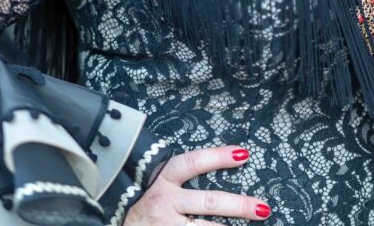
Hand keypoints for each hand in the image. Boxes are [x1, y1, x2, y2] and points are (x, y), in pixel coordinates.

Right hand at [124, 145, 272, 225]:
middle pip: (208, 202)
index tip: (243, 154)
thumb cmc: (141, 199)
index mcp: (162, 180)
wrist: (110, 222)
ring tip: (257, 222)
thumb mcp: (153, 181)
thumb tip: (218, 161)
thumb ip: (177, 174)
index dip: (218, 157)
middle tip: (263, 208)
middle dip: (239, 205)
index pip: (193, 163)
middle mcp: (165, 203)